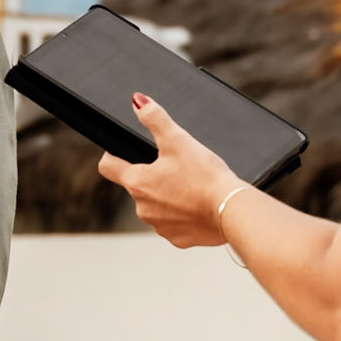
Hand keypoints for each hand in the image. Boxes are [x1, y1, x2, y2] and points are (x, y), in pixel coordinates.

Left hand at [98, 94, 238, 247]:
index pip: (108, 166)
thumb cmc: (205, 176)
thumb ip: (154, 118)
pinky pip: (174, 223)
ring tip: (190, 186)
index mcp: (137, 183)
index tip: (123, 152)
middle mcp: (142, 208)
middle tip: (176, 167)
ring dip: (168, 196)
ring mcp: (159, 226)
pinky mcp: (178, 239)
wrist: (232, 211)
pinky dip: (183, 214)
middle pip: (137, 186)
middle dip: (152, 176)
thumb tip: (137, 101)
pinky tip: (198, 205)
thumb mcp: (178, 140)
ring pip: (156, 206)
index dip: (113, 155)